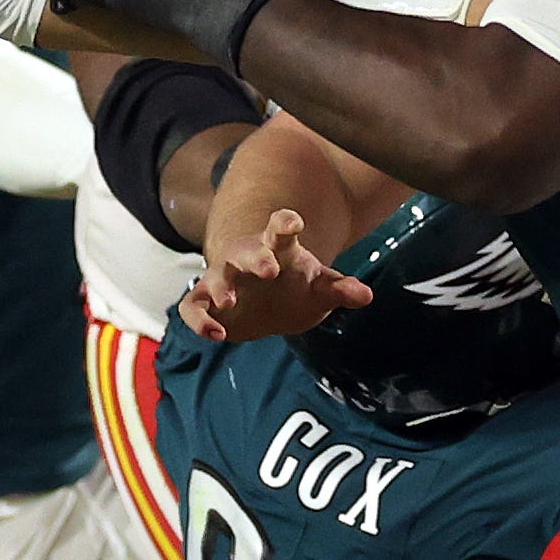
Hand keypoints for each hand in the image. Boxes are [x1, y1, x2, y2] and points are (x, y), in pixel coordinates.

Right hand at [180, 205, 371, 343]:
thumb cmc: (297, 287)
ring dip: (220, 288)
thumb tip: (366, 295)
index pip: (280, 230)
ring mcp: (223, 279)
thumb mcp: (322, 288)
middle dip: (254, 257)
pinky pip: (192, 308)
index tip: (292, 223)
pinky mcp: (205, 302)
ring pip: (214, 277)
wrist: (270, 304)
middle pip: (245, 251)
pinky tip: (216, 336)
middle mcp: (247, 260)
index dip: (284, 224)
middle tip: (268, 269)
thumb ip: (340, 289)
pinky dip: (199, 320)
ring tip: (230, 303)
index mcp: (279, 250)